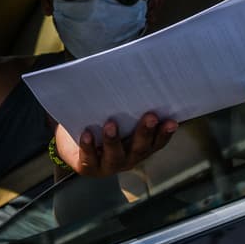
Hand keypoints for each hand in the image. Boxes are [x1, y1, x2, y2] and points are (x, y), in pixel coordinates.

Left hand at [55, 112, 177, 176]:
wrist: (72, 145)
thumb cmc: (101, 124)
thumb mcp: (118, 115)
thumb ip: (128, 106)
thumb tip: (136, 77)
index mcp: (140, 147)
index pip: (157, 142)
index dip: (165, 133)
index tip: (172, 121)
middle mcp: (128, 158)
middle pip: (139, 148)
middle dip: (145, 132)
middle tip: (150, 116)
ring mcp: (109, 165)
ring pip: (115, 155)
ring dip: (114, 140)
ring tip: (111, 124)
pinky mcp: (89, 167)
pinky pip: (89, 158)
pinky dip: (88, 146)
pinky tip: (87, 134)